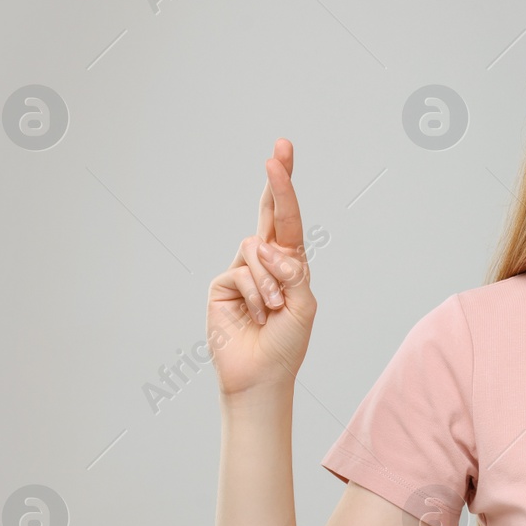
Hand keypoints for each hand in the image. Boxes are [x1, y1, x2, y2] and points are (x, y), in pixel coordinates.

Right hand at [206, 138, 317, 396]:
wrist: (261, 375)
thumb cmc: (286, 342)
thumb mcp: (303, 305)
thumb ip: (293, 272)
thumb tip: (267, 247)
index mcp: (290, 263)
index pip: (288, 219)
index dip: (285, 186)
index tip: (281, 152)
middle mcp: (265, 261)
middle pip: (269, 213)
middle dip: (277, 181)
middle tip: (279, 150)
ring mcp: (242, 271)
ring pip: (258, 250)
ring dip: (272, 281)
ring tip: (273, 310)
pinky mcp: (222, 284)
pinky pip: (242, 273)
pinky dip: (256, 295)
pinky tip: (257, 316)